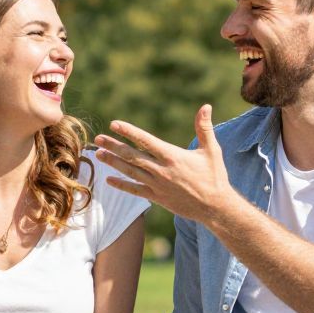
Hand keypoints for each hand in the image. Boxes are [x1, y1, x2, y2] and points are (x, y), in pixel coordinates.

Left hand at [93, 105, 237, 224]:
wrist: (215, 207)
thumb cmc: (214, 176)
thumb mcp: (211, 150)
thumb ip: (204, 128)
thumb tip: (206, 106)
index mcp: (172, 156)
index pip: (146, 140)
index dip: (129, 132)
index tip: (114, 124)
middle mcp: (162, 170)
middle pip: (132, 156)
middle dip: (114, 146)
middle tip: (98, 138)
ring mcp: (157, 185)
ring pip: (130, 172)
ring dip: (113, 163)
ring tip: (98, 154)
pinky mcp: (157, 197)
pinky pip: (135, 190)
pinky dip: (121, 185)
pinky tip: (108, 180)